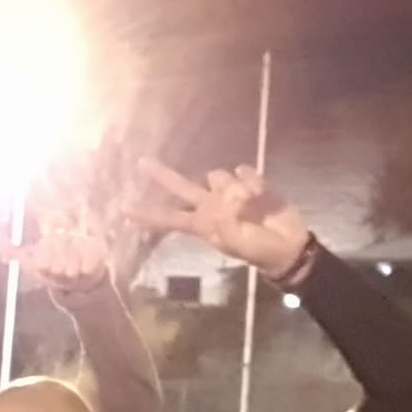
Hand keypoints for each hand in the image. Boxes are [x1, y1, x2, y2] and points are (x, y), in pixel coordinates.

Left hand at [8, 211, 110, 292]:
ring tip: (71, 271)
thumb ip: (12, 251)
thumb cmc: (52, 269)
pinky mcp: (97, 246)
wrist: (76, 278)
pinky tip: (83, 269)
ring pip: (71, 269)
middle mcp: (65, 235)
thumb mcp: (30, 262)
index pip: (42, 261)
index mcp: (48, 238)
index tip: (47, 267)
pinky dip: (84, 273)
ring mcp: (81, 240)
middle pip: (57, 267)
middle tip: (60, 271)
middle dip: (57, 274)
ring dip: (70, 275)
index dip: (45, 268)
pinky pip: (87, 268)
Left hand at [128, 159, 310, 278]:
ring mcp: (230, 193)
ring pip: (218, 175)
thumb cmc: (257, 249)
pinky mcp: (251, 182)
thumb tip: (228, 196)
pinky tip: (261, 195)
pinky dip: (252, 180)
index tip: (125, 210)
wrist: (287, 244)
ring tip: (248, 204)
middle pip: (181, 188)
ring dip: (230, 186)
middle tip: (141, 163)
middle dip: (162, 176)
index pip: (170, 219)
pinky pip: (244, 172)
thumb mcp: (236, 242)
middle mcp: (211, 206)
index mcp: (202, 224)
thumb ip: (226, 220)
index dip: (149, 215)